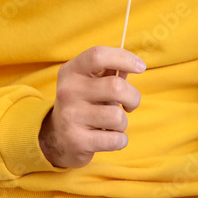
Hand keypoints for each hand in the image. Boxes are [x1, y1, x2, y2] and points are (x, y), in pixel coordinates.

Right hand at [39, 46, 144, 167]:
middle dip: (133, 97)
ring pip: (117, 116)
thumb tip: (134, 65)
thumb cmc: (83, 104)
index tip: (141, 66)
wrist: (57, 139)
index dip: (124, 58)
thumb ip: (111, 70)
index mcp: (71, 71)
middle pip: (116, 86)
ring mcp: (71, 117)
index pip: (98, 55)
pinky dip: (121, 140)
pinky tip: (109, 138)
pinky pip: (116, 139)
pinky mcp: (77, 141)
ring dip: (123, 122)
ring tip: (111, 123)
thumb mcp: (90, 82)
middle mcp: (68, 91)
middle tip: (129, 104)